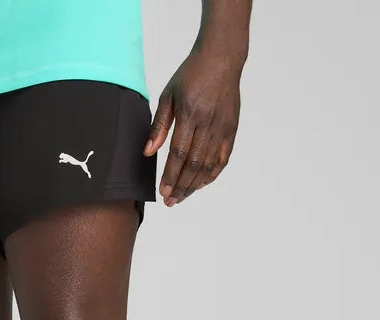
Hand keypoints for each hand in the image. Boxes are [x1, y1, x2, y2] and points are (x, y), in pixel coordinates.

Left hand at [144, 45, 242, 205]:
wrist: (222, 58)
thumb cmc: (191, 75)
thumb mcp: (168, 95)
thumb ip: (159, 126)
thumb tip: (148, 153)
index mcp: (190, 114)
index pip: (179, 154)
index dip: (170, 176)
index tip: (163, 192)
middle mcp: (208, 124)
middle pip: (194, 165)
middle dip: (181, 187)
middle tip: (170, 202)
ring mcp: (222, 128)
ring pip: (208, 166)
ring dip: (194, 185)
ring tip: (182, 197)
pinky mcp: (231, 130)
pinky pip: (222, 159)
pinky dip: (211, 175)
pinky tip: (200, 184)